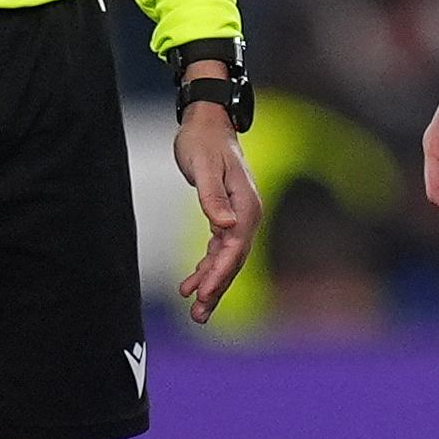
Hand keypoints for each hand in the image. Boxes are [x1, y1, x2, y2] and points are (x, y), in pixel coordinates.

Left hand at [172, 83, 263, 324]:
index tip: (202, 294)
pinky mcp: (225, 216)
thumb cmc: (203, 141)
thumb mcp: (204, 166)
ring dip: (212, 284)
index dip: (219, 273)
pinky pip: (219, 250)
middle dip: (217, 289)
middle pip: (234, 261)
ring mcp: (238, 217)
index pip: (234, 248)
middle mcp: (247, 215)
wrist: (208, 122)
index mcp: (246, 206)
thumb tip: (225, 226)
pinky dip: (206, 267)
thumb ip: (212, 197)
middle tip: (199, 315)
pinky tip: (191, 283)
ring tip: (196, 311)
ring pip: (227, 260)